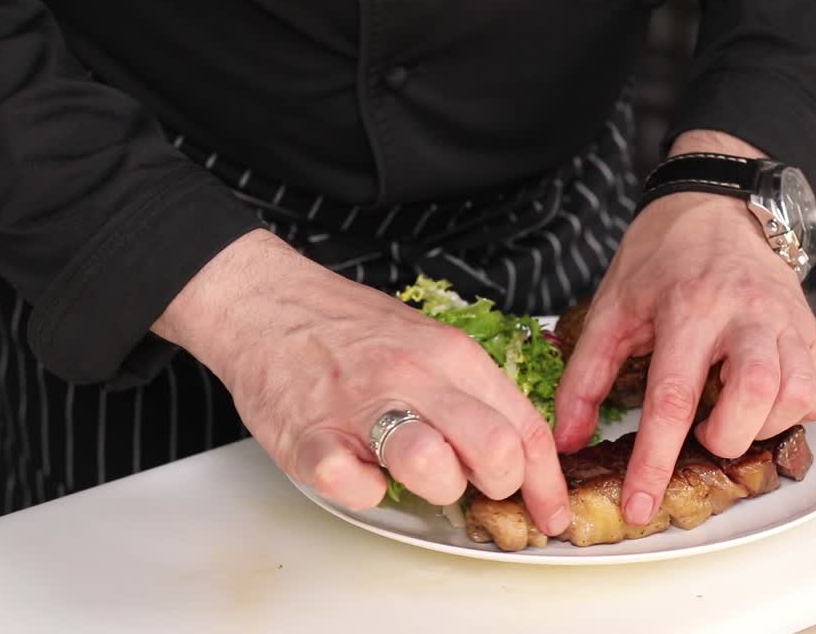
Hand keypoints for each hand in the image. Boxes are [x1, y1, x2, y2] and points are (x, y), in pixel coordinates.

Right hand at [153, 230, 571, 534]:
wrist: (265, 304)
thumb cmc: (347, 328)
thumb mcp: (428, 339)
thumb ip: (471, 388)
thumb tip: (517, 442)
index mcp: (451, 355)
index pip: (524, 427)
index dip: (547, 482)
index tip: (550, 512)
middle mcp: (413, 378)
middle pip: (495, 452)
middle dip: (498, 486)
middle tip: (474, 484)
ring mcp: (361, 407)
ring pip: (433, 468)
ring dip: (435, 488)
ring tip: (415, 474)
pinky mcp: (309, 437)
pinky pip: (353, 486)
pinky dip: (363, 493)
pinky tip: (361, 474)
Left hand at [552, 133, 815, 526]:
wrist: (716, 204)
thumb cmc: (662, 257)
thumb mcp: (612, 306)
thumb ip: (586, 375)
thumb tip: (568, 439)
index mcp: (686, 307)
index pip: (671, 398)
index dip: (655, 461)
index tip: (639, 505)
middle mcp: (744, 313)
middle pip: (753, 394)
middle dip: (725, 436)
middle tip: (703, 431)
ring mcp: (785, 320)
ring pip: (794, 396)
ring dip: (759, 425)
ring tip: (728, 411)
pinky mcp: (810, 330)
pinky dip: (790, 411)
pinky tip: (760, 400)